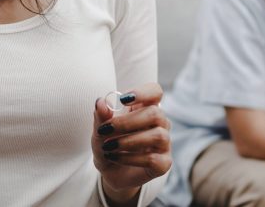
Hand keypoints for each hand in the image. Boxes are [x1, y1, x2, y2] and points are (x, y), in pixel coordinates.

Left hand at [92, 83, 171, 204]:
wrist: (110, 172)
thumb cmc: (109, 144)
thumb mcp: (100, 131)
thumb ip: (101, 117)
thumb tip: (100, 102)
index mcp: (145, 108)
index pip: (155, 91)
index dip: (143, 92)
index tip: (123, 99)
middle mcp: (159, 123)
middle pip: (155, 113)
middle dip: (127, 122)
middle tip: (104, 131)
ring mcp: (164, 143)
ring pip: (157, 135)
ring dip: (128, 141)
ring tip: (108, 147)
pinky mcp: (163, 163)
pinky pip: (153, 158)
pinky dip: (130, 158)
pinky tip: (115, 158)